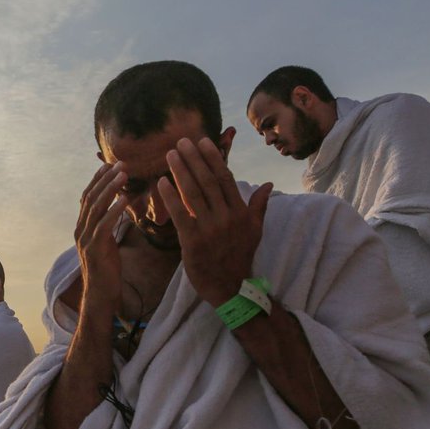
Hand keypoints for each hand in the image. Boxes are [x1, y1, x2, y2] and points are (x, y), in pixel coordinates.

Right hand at [73, 161, 129, 316]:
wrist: (100, 295)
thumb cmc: (106, 270)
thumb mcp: (105, 243)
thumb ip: (107, 225)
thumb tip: (118, 208)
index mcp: (81, 227)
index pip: (87, 197)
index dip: (97, 180)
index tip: (110, 165)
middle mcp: (80, 230)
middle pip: (90, 198)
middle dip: (105, 179)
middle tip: (120, 163)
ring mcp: (85, 239)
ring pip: (96, 208)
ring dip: (110, 189)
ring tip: (123, 175)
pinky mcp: (95, 249)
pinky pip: (104, 225)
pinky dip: (114, 211)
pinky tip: (125, 199)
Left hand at [158, 137, 272, 305]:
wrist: (230, 287)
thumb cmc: (239, 256)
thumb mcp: (255, 230)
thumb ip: (258, 206)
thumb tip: (268, 184)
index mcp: (240, 212)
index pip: (225, 178)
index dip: (213, 158)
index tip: (202, 141)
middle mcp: (226, 217)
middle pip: (207, 181)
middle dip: (193, 159)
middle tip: (180, 141)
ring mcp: (210, 229)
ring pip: (193, 194)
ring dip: (180, 171)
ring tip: (170, 154)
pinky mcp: (193, 242)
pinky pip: (180, 215)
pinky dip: (170, 197)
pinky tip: (161, 183)